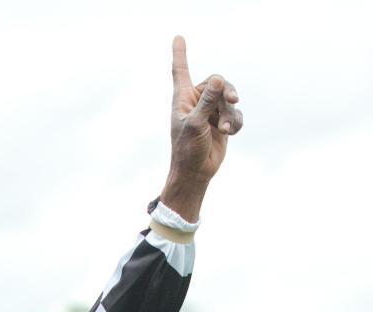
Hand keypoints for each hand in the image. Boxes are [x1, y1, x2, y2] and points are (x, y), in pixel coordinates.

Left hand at [161, 35, 242, 221]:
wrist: (196, 172)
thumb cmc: (188, 149)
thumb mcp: (196, 124)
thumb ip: (207, 101)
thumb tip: (217, 79)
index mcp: (182, 99)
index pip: (181, 71)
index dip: (180, 54)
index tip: (178, 37)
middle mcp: (196, 102)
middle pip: (217, 83)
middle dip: (226, 92)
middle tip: (232, 100)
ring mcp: (209, 113)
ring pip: (228, 101)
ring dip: (230, 114)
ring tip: (224, 129)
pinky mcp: (221, 123)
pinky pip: (235, 114)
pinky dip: (235, 123)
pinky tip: (230, 133)